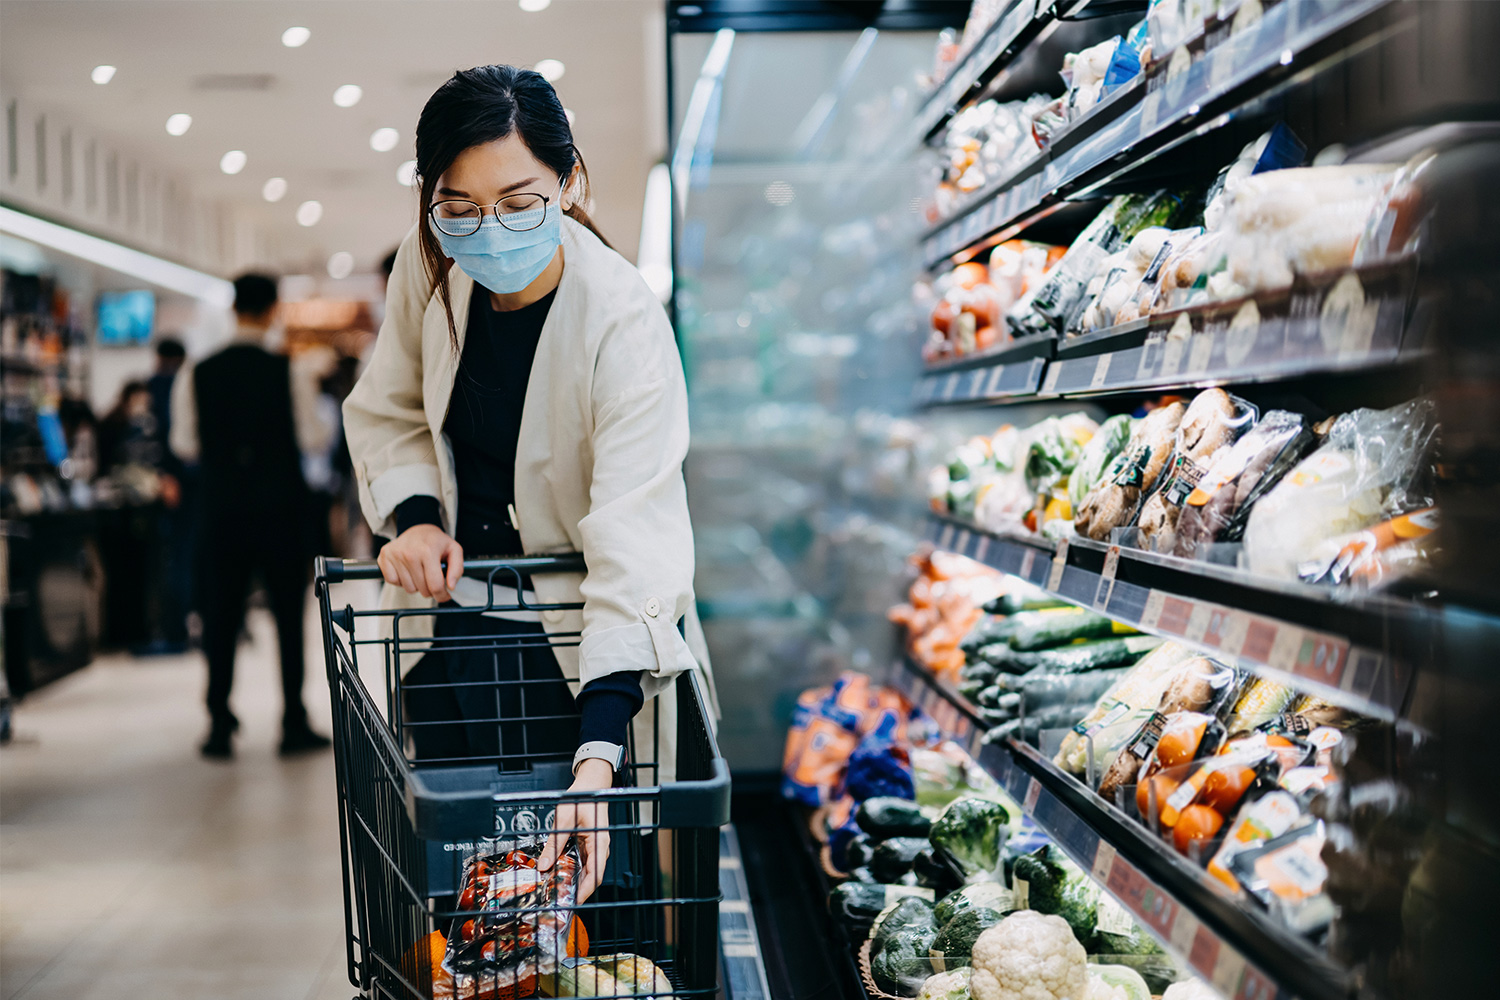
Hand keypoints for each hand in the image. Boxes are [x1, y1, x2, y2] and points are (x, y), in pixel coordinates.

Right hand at [378, 524, 462, 601]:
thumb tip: (451, 586)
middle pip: (422, 590)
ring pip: (408, 589)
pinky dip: (401, 580)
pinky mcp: (384, 558)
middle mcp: (409, 553)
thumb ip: (457, 569)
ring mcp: (394, 555)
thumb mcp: (454, 550)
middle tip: (432, 579)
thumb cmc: (436, 542)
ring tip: (420, 572)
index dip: (442, 595)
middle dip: (430, 590)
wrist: (417, 529)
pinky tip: (408, 570)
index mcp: (428, 551)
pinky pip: (393, 582)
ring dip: (416, 585)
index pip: (435, 585)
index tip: (445, 595)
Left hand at [538, 758, 612, 903]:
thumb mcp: (564, 820)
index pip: (596, 875)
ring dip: (576, 880)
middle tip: (561, 899)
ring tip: (559, 889)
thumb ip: (554, 844)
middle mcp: (600, 847)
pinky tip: (561, 873)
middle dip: (578, 890)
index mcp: (599, 842)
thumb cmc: (582, 797)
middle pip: (592, 876)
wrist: (590, 785)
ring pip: (588, 870)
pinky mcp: (590, 844)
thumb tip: (545, 866)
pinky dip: (574, 870)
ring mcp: (596, 846)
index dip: (586, 891)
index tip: (573, 902)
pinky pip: (584, 862)